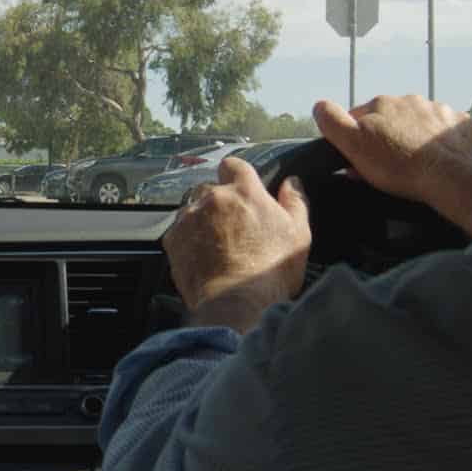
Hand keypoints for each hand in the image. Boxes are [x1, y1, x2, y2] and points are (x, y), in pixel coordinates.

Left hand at [162, 157, 309, 334]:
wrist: (236, 305)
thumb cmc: (270, 272)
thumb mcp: (298, 235)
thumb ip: (295, 202)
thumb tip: (291, 183)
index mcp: (244, 191)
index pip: (233, 165)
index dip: (237, 176)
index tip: (241, 191)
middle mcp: (212, 198)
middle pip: (210, 188)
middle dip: (219, 202)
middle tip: (233, 227)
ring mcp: (189, 218)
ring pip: (192, 209)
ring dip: (201, 220)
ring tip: (217, 245)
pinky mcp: (173, 240)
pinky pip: (178, 231)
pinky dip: (187, 239)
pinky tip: (203, 257)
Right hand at [312, 94, 471, 238]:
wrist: (448, 176)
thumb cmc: (399, 165)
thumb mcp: (353, 145)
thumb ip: (332, 122)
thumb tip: (319, 106)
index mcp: (381, 104)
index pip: (359, 117)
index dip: (357, 139)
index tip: (361, 159)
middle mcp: (410, 101)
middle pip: (390, 120)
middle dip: (387, 138)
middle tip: (388, 166)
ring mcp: (437, 111)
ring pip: (417, 123)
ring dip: (413, 138)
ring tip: (414, 164)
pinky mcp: (459, 125)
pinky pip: (443, 131)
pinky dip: (439, 143)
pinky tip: (436, 159)